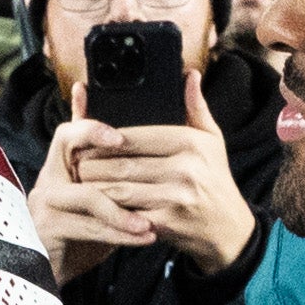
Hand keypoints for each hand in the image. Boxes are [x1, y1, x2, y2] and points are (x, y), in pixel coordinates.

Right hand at [30, 98, 152, 286]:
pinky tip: (144, 238)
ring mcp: (42, 202)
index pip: (69, 133)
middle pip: (66, 143)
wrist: (45, 283)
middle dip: (102, 144)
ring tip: (149, 225)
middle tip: (145, 163)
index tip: (120, 136)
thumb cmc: (76, 247)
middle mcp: (46, 180)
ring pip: (88, 194)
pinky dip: (119, 233)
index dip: (92, 128)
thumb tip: (152, 174)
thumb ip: (117, 192)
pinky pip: (88, 226)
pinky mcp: (44, 227)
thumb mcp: (100, 215)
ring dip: (123, 211)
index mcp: (59, 171)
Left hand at [74, 68, 252, 276]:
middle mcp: (185, 168)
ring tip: (79, 183)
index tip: (86, 141)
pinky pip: (128, 215)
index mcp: (191, 142)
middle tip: (74, 164)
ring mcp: (177, 197)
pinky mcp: (169, 223)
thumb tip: (189, 74)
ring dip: (95, 188)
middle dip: (93, 165)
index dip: (105, 139)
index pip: (136, 136)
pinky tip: (96, 208)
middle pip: (123, 164)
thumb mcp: (212, 140)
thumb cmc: (216, 180)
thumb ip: (196, 107)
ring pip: (121, 190)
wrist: (229, 230)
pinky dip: (110, 212)